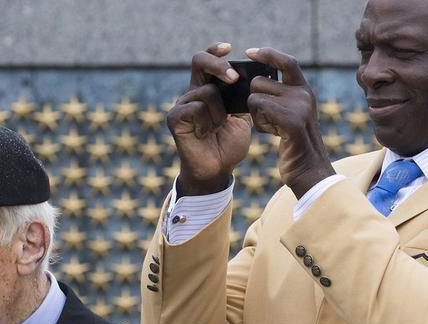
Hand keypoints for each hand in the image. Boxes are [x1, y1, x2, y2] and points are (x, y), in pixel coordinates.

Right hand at [168, 43, 252, 195]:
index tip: (230, 48)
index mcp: (208, 89)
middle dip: (219, 66)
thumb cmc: (229, 144)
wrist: (217, 169)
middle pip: (199, 61)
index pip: (208, 60)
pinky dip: (206, 121)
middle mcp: (193, 93)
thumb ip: (242, 97)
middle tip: (234, 78)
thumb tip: (253, 77)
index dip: (216, 51)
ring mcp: (182, 104)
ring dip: (220, 111)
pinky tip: (205, 133)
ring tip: (218, 127)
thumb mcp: (242, 116)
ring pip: (206, 92)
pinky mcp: (175, 118)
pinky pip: (195, 108)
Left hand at [246, 47, 335, 198]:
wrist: (308, 171)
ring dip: (255, 113)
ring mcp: (299, 106)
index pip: (286, 62)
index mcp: (304, 90)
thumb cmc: (295, 145)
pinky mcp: (292, 121)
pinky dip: (260, 123)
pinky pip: (260, 109)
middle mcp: (304, 94)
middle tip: (266, 118)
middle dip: (254, 98)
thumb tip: (258, 79)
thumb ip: (282, 97)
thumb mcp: (291, 116)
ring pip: (256, 95)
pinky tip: (272, 134)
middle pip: (260, 81)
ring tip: (271, 127)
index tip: (250, 53)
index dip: (268, 54)